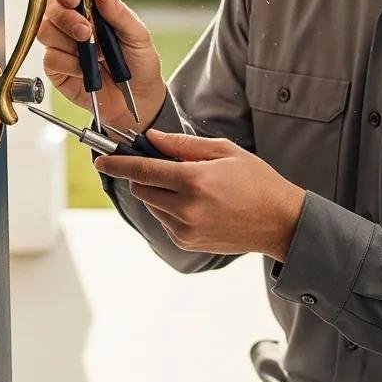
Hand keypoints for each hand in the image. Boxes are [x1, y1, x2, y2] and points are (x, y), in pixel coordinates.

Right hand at [38, 0, 166, 130]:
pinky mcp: (57, 68)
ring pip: (45, 31)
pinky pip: (50, 58)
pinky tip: (86, 71)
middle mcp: (72, 23)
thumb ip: (118, 12)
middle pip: (50, 7)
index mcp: (91, 9)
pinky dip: (69, 64)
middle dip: (66, 17)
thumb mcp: (138, 35)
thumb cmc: (140, 63)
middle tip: (86, 31)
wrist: (139, 99)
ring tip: (92, 52)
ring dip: (67, 40)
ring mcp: (62, 45)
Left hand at [93, 130, 306, 260]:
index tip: (101, 160)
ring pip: (151, 205)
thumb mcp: (225, 151)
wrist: (280, 222)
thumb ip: (184, 145)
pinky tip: (197, 203)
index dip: (118, 163)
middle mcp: (186, 208)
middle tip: (162, 166)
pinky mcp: (187, 242)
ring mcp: (185, 229)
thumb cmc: (257, 182)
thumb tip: (153, 138)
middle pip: (141, 188)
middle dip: (142, 175)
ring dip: (158, 192)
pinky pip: (164, 220)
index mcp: (195, 180)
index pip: (143, 170)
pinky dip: (170, 208)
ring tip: (191, 186)